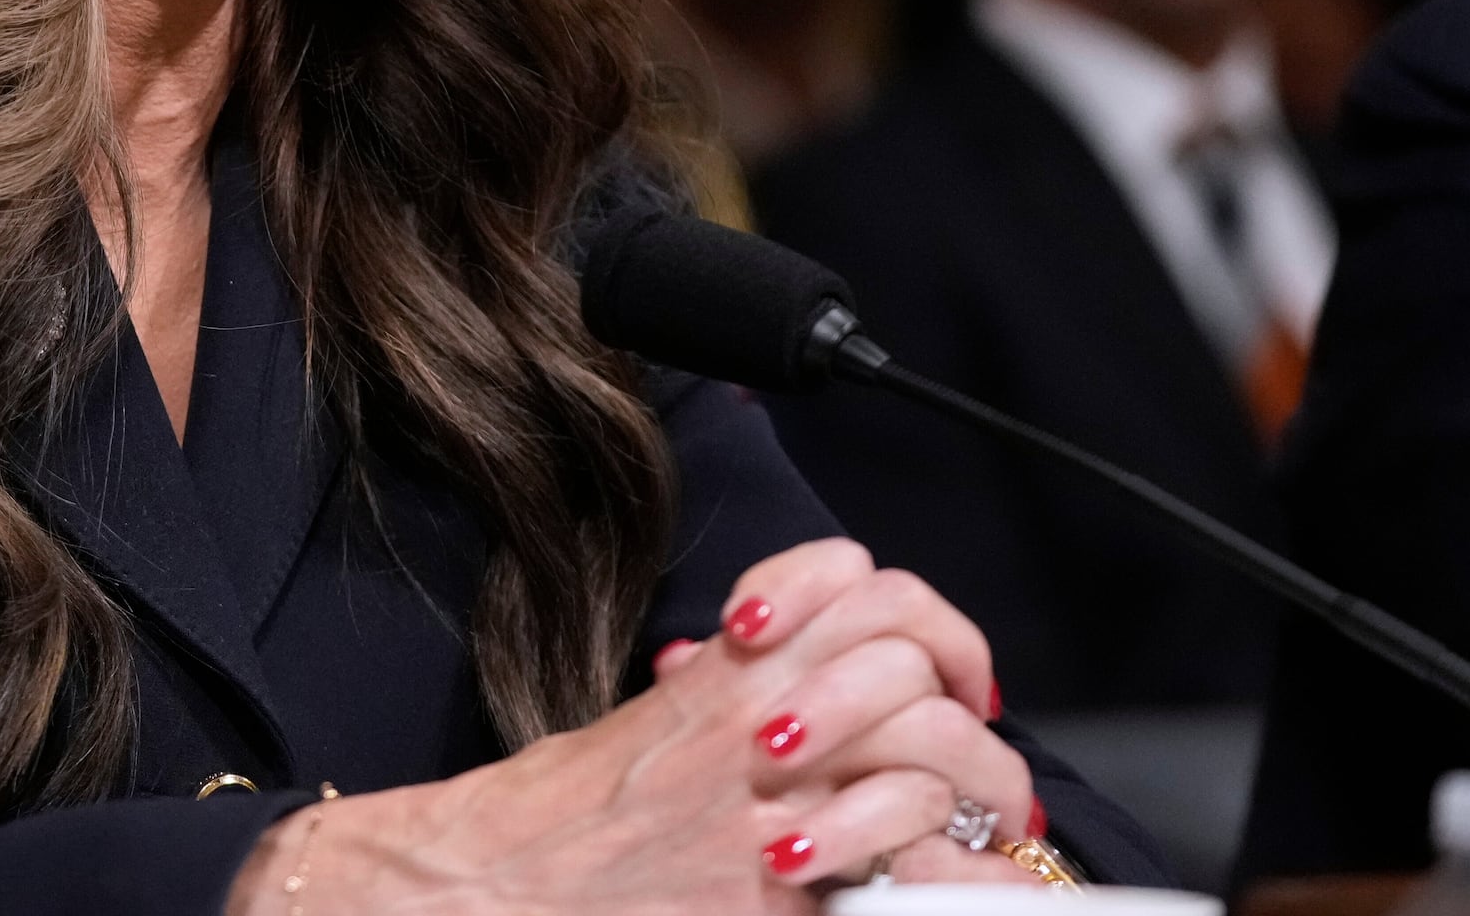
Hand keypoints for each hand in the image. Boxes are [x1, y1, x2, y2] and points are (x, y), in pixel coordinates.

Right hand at [221, 539, 1042, 912]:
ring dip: (977, 790)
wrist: (486, 888)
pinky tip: (958, 887)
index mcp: (723, 673)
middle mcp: (758, 725)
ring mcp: (777, 809)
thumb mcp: (645, 723)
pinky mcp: (785, 893)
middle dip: (968, 711)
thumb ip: (730, 692)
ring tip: (982, 825)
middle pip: (912, 664)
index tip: (940, 668)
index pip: (859, 585)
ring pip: (930, 755)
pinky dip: (959, 877)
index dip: (922, 620)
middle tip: (979, 752)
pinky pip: (913, 865)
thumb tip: (800, 689)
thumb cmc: (547, 821)